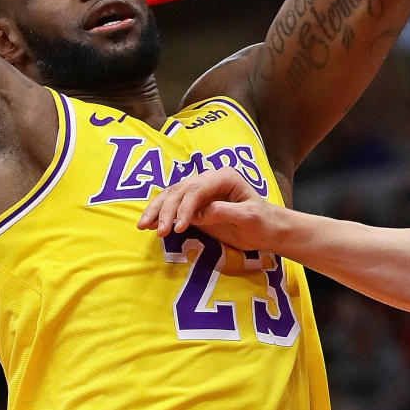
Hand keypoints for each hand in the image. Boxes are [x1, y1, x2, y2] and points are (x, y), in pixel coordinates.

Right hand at [137, 167, 283, 252]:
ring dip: (156, 210)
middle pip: (181, 190)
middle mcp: (209, 179)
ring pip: (171, 195)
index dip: (185, 207)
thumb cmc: (262, 222)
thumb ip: (224, 212)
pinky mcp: (194, 204)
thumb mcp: (249, 217)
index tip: (178, 228)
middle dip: (167, 211)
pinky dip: (159, 213)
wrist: (267, 228)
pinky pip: (172, 205)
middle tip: (159, 232)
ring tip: (143, 226)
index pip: (197, 189)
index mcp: (224, 177)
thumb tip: (198, 215)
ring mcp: (200, 190)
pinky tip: (147, 223)